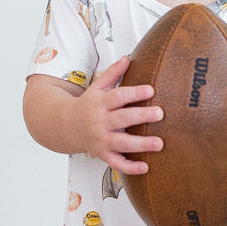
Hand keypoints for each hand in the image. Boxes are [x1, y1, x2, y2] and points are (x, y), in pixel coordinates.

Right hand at [74, 56, 163, 174]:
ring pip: (121, 143)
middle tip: (160, 113)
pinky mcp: (103, 155)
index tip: (151, 89)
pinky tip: (145, 167)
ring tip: (159, 143)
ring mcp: (101, 140)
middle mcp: (100, 122)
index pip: (118, 96)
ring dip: (141, 144)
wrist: (66, 126)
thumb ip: (113, 73)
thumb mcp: (97, 87)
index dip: (134, 93)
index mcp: (100, 103)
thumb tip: (127, 57)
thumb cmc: (88, 105)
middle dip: (141, 116)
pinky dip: (130, 168)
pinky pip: (116, 163)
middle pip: (122, 119)